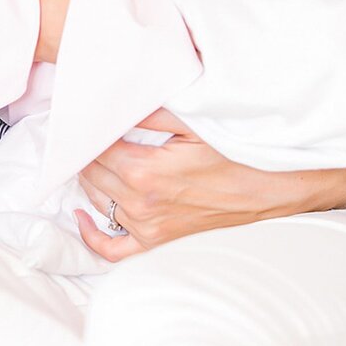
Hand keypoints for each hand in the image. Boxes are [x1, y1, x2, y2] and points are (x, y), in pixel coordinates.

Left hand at [76, 109, 345, 262]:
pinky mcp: (158, 244)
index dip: (81, 128)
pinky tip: (80, 217)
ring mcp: (149, 230)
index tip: (73, 111)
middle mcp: (142, 206)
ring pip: (98, 201)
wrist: (273, 188)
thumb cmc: (236, 150)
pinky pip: (113, 249)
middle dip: (82, 149)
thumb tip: (113, 95)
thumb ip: (149, 109)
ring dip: (89, 178)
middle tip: (78, 126)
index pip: (93, 149)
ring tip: (85, 153)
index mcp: (146, 173)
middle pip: (91, 174)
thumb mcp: (193, 120)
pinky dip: (92, 235)